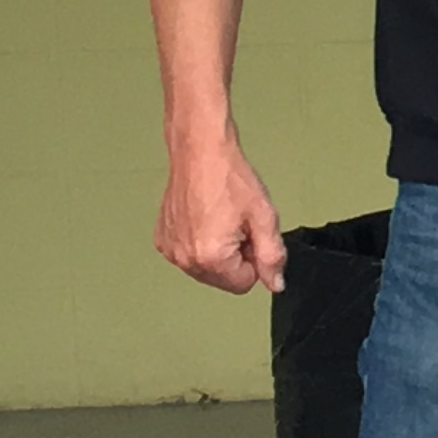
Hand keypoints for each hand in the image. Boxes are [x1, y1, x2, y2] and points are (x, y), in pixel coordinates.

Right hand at [158, 133, 287, 294]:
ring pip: (206, 269)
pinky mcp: (163, 239)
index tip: (252, 236)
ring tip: (223, 219)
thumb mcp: (264, 218)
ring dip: (219, 251)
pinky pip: (189, 254)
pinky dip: (201, 243)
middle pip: (223, 279)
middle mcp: (184, 259)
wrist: (200, 154)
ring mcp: (170, 249)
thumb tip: (275, 284)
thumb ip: (272, 256)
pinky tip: (206, 218)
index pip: (244, 284)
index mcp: (210, 258)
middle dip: (237, 258)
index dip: (256, 261)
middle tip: (239, 226)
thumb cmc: (229, 179)